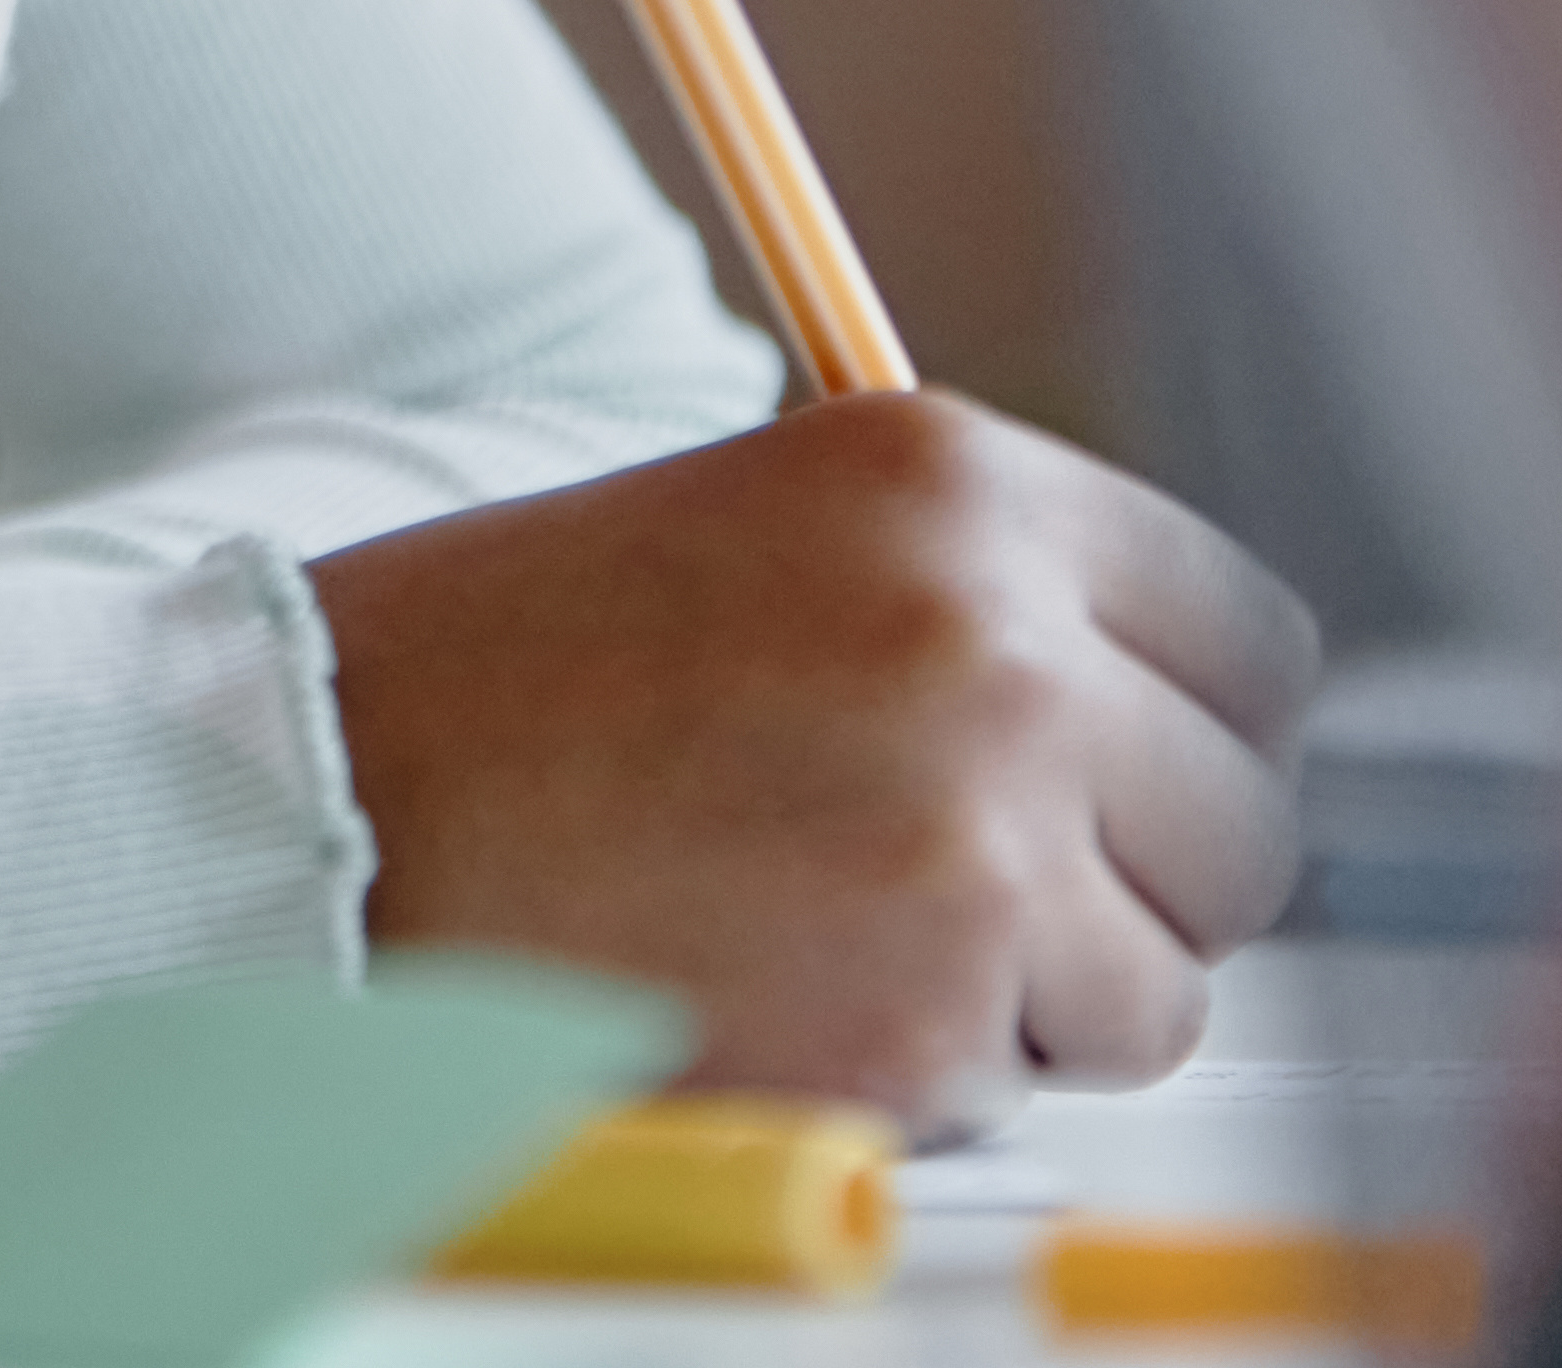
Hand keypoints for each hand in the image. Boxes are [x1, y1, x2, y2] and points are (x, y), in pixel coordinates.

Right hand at [308, 391, 1315, 1127]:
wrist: (316, 807)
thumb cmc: (510, 679)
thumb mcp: (763, 533)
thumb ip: (963, 593)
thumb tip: (1150, 709)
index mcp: (953, 480)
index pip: (1245, 635)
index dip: (1193, 729)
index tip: (1132, 778)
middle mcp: (996, 637)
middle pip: (1241, 819)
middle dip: (1140, 879)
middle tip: (988, 888)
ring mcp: (978, 828)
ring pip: (1166, 978)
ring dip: (1048, 992)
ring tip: (851, 935)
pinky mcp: (932, 1007)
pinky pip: (1040, 1082)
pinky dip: (946, 1077)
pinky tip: (792, 994)